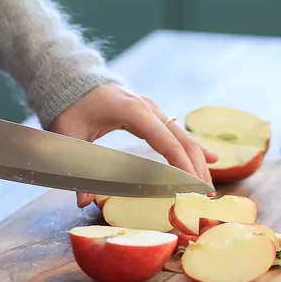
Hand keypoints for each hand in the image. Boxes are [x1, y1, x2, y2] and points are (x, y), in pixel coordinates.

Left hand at [49, 84, 218, 206]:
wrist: (70, 78)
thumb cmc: (69, 106)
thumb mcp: (68, 136)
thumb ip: (77, 168)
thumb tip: (82, 203)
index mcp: (133, 111)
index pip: (167, 142)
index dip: (182, 165)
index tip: (192, 187)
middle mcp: (148, 108)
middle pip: (182, 140)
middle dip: (196, 168)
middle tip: (205, 195)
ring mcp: (151, 109)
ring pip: (183, 137)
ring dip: (198, 161)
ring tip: (209, 186)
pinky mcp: (150, 113)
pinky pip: (177, 133)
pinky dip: (193, 148)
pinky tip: (212, 159)